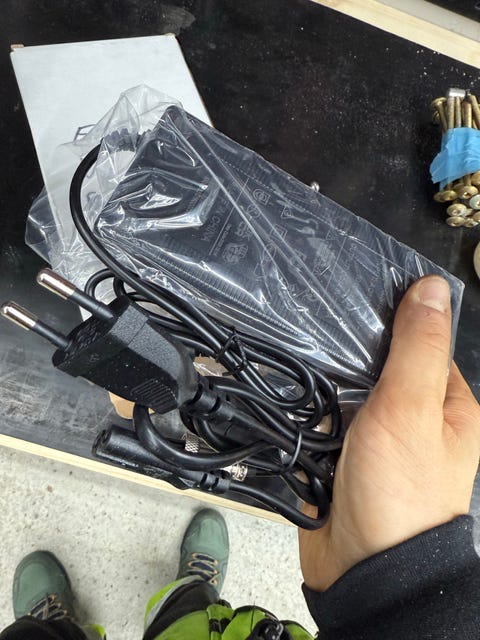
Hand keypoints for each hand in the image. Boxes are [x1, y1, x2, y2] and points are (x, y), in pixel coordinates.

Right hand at [299, 276, 479, 591]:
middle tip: (320, 327)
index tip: (361, 297)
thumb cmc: (403, 496)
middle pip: (380, 365)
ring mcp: (377, 438)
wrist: (364, 571)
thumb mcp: (413, 409)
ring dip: (328, 381)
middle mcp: (415, 420)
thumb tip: (429, 289)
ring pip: (348, 390)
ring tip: (301, 355)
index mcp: (448, 406)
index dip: (395, 320)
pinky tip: (293, 391)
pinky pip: (325, 417)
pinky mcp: (344, 455)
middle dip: (352, 353)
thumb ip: (418, 348)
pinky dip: (312, 407)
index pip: (422, 343)